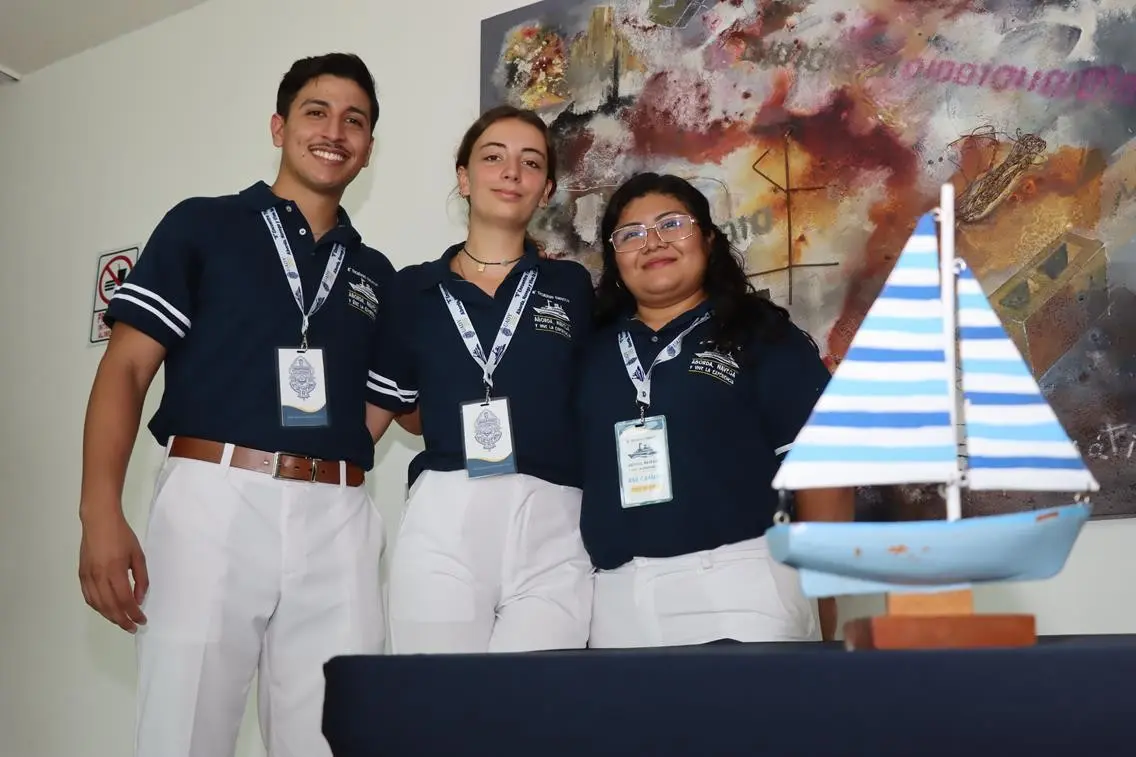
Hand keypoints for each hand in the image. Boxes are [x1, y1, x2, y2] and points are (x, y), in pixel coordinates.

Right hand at [78, 510, 148, 632]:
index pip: (125, 600)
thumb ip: (141, 579)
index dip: (134, 613)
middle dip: (122, 620)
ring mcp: (87, 576)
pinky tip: (106, 610)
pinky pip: (89, 597)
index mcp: (115, 571)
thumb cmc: (122, 535)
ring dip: (110, 616)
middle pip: (110, 607)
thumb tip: (139, 599)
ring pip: (98, 605)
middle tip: (132, 627)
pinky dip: (98, 607)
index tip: (142, 620)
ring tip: (122, 621)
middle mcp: (99, 577)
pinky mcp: (81, 574)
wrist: (99, 521)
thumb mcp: (138, 556)